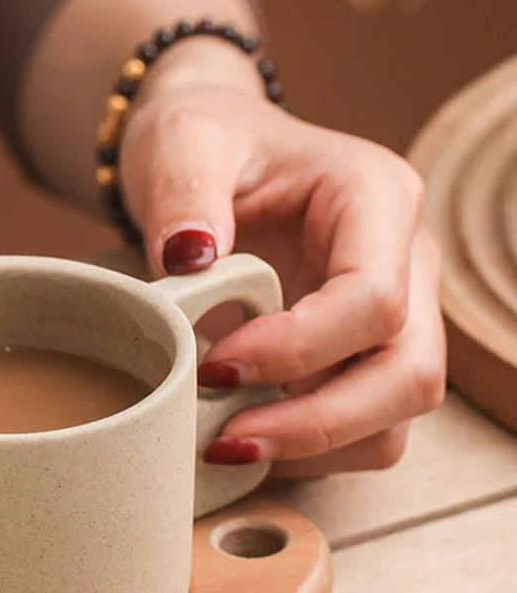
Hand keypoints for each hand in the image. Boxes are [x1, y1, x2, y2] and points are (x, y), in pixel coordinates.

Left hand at [120, 62, 445, 476]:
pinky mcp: (362, 355)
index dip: (297, 348)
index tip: (213, 365)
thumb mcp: (182, 143)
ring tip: (224, 443)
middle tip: (224, 438)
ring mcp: (393, 315)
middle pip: (410, 373)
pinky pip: (363, 429)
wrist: (210, 158)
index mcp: (375, 199)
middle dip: (317, 422)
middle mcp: (404, 262)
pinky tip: (241, 436)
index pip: (373, 298)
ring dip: (314, 447)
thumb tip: (188, 261)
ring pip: (396, 416)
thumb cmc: (205, 142)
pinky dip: (307, 450)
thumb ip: (184, 195)